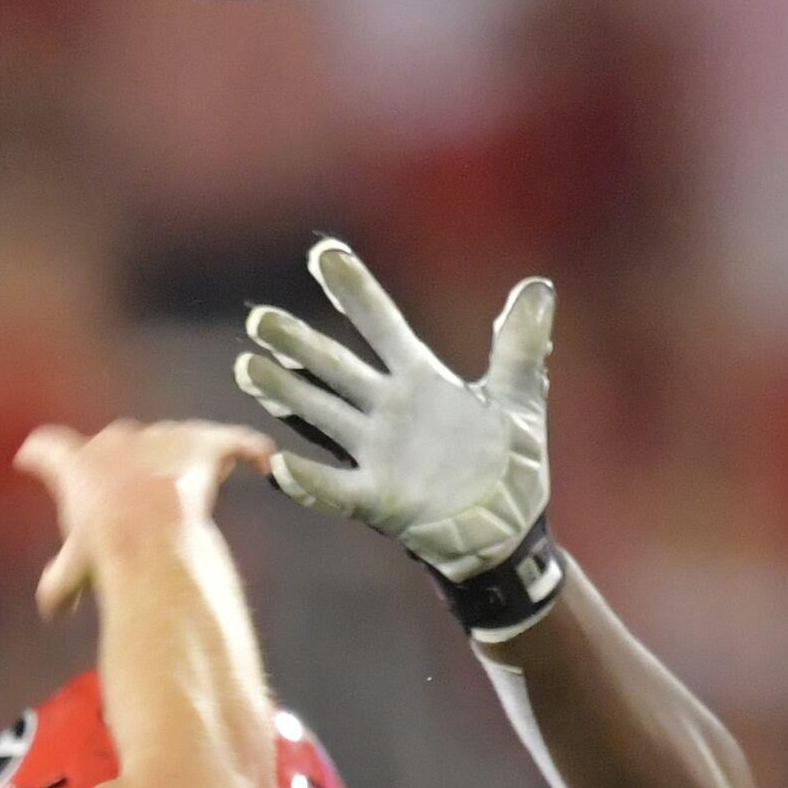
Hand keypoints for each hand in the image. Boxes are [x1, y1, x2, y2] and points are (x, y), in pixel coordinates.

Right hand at [15, 419, 274, 615]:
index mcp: (76, 464)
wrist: (147, 528)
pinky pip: (231, 440)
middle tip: (124, 486)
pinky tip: (263, 461)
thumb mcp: (76, 567)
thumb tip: (52, 609)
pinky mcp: (202, 443)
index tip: (33, 457)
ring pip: (169, 438)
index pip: (48, 449)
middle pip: (114, 443)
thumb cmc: (104, 545)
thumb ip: (61, 582)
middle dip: (119, 462)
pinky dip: (247, 448)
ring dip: (176, 454)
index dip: (41, 454)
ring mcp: (161, 438)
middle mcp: (115, 441)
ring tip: (191, 472)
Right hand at [235, 240, 551, 583]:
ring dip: (287, 394)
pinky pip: (333, 487)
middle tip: (260, 320)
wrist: (506, 534)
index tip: (323, 253)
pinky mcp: (376, 499)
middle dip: (297, 343)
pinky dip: (307, 479)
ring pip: (322, 416)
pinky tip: (278, 463)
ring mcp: (376, 454)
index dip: (353, 290)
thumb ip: (519, 345)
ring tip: (249, 367)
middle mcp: (388, 411)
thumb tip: (537, 287)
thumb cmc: (509, 467)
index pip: (381, 325)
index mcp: (419, 380)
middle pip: (335, 368)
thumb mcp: (519, 400)